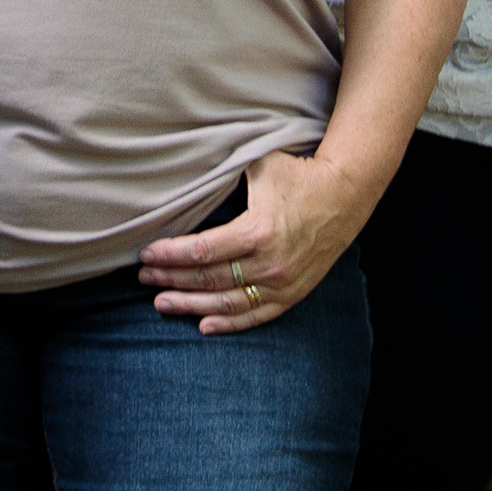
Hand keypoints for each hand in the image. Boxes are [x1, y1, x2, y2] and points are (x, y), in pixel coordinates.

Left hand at [134, 149, 378, 333]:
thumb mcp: (261, 165)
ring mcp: (283, 284)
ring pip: (228, 303)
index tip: (145, 254)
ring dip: (191, 305)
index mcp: (258, 232)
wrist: (347, 194)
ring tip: (162, 303)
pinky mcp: (293, 294)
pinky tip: (203, 325)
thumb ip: (226, 173)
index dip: (170, 255)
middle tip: (144, 278)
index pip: (202, 252)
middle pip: (209, 279)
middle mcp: (270, 264)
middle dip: (171, 279)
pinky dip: (229, 324)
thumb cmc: (299, 175)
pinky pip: (256, 315)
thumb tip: (188, 171)